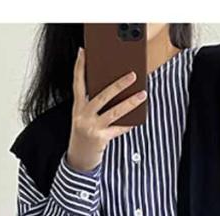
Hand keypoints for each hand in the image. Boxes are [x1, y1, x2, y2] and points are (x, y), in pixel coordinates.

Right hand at [66, 47, 145, 172]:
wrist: (78, 158)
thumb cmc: (84, 134)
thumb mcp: (83, 116)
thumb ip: (93, 103)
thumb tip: (114, 89)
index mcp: (78, 107)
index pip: (77, 83)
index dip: (79, 67)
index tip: (83, 52)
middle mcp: (83, 115)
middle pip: (102, 96)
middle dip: (118, 85)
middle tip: (132, 75)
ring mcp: (91, 127)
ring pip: (114, 112)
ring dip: (130, 102)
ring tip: (142, 94)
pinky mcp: (100, 139)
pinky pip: (118, 129)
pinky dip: (128, 124)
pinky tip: (138, 118)